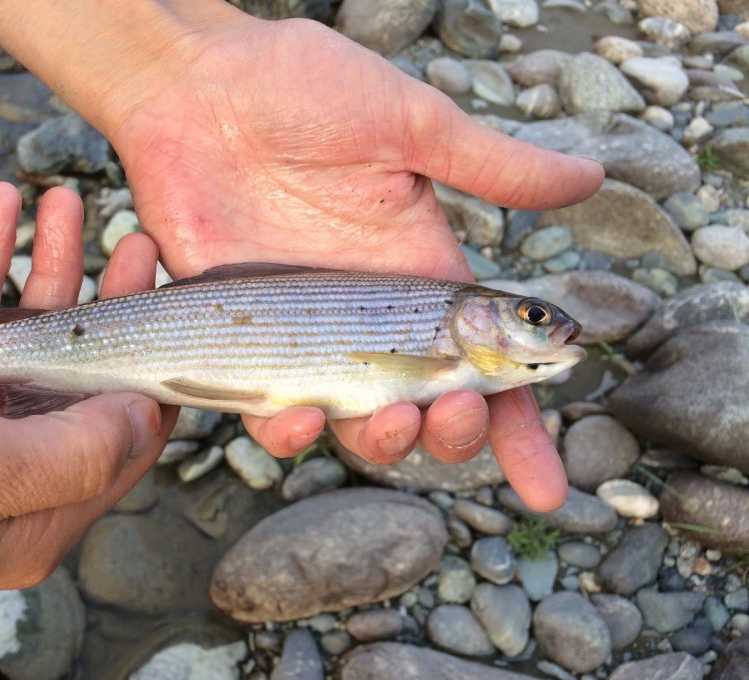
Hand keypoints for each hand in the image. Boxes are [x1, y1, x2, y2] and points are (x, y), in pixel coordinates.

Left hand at [0, 1, 603, 509]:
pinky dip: (288, 434)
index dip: (519, 426)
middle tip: (456, 410)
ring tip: (396, 418)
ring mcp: (308, 338)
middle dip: (455, 432)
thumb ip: (492, 165)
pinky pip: (269, 413)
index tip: (547, 485)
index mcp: (422, 277)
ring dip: (386, 444)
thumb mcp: (409, 123)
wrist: (193, 88)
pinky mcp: (245, 342)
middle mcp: (372, 321)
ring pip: (357, 426)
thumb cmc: (299, 90)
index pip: (487, 365)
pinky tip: (300, 421)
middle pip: (430, 409)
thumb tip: (591, 178)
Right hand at [0, 183, 171, 618]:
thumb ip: (75, 453)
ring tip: (58, 199)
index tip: (174, 304)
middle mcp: (6, 480)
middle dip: (105, 304)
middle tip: (131, 239)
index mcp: (35, 517)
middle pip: (80, 384)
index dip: (156, 372)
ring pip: (22, 344)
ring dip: (42, 269)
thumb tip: (148, 416)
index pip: (125, 445)